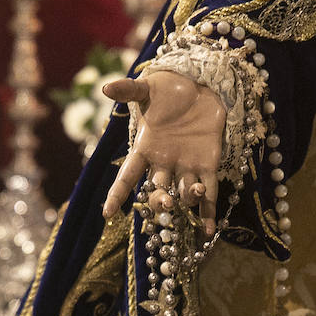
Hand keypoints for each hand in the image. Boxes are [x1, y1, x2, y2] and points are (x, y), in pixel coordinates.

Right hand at [101, 73, 225, 235]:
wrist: (199, 84)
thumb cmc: (169, 89)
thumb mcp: (148, 89)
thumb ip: (129, 91)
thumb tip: (106, 86)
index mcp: (146, 149)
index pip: (127, 175)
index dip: (117, 194)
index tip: (106, 213)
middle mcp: (164, 163)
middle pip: (157, 190)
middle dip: (160, 199)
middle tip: (165, 202)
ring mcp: (186, 167)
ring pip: (183, 193)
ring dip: (189, 199)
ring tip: (196, 191)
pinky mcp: (208, 165)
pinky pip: (209, 194)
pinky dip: (208, 212)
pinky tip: (208, 230)